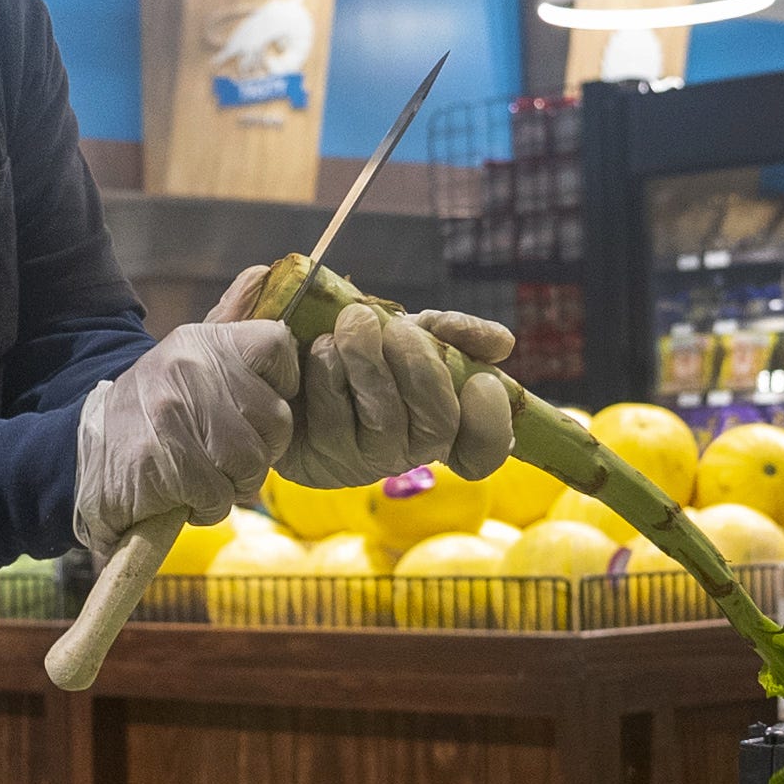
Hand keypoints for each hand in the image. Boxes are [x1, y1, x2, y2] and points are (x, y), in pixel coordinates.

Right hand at [71, 315, 298, 557]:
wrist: (82, 452)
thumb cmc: (152, 411)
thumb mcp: (188, 357)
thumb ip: (231, 322)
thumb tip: (265, 271)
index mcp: (202, 341)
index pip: (277, 345)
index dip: (281, 383)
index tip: (255, 403)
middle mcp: (190, 370)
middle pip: (275, 417)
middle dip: (260, 449)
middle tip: (227, 454)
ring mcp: (174, 414)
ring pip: (251, 461)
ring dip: (235, 483)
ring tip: (207, 476)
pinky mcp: (162, 462)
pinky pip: (218, 494)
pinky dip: (207, 505)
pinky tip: (185, 494)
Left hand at [277, 297, 516, 489]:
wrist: (281, 352)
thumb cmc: (353, 343)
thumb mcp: (404, 328)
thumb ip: (450, 332)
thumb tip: (502, 343)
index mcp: (439, 421)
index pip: (482, 451)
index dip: (491, 423)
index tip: (482, 380)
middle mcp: (408, 450)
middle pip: (438, 425)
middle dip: (420, 367)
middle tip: (395, 329)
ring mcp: (362, 460)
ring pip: (385, 420)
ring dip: (369, 362)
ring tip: (353, 322)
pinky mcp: (318, 459)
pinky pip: (334, 418)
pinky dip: (329, 374)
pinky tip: (317, 349)